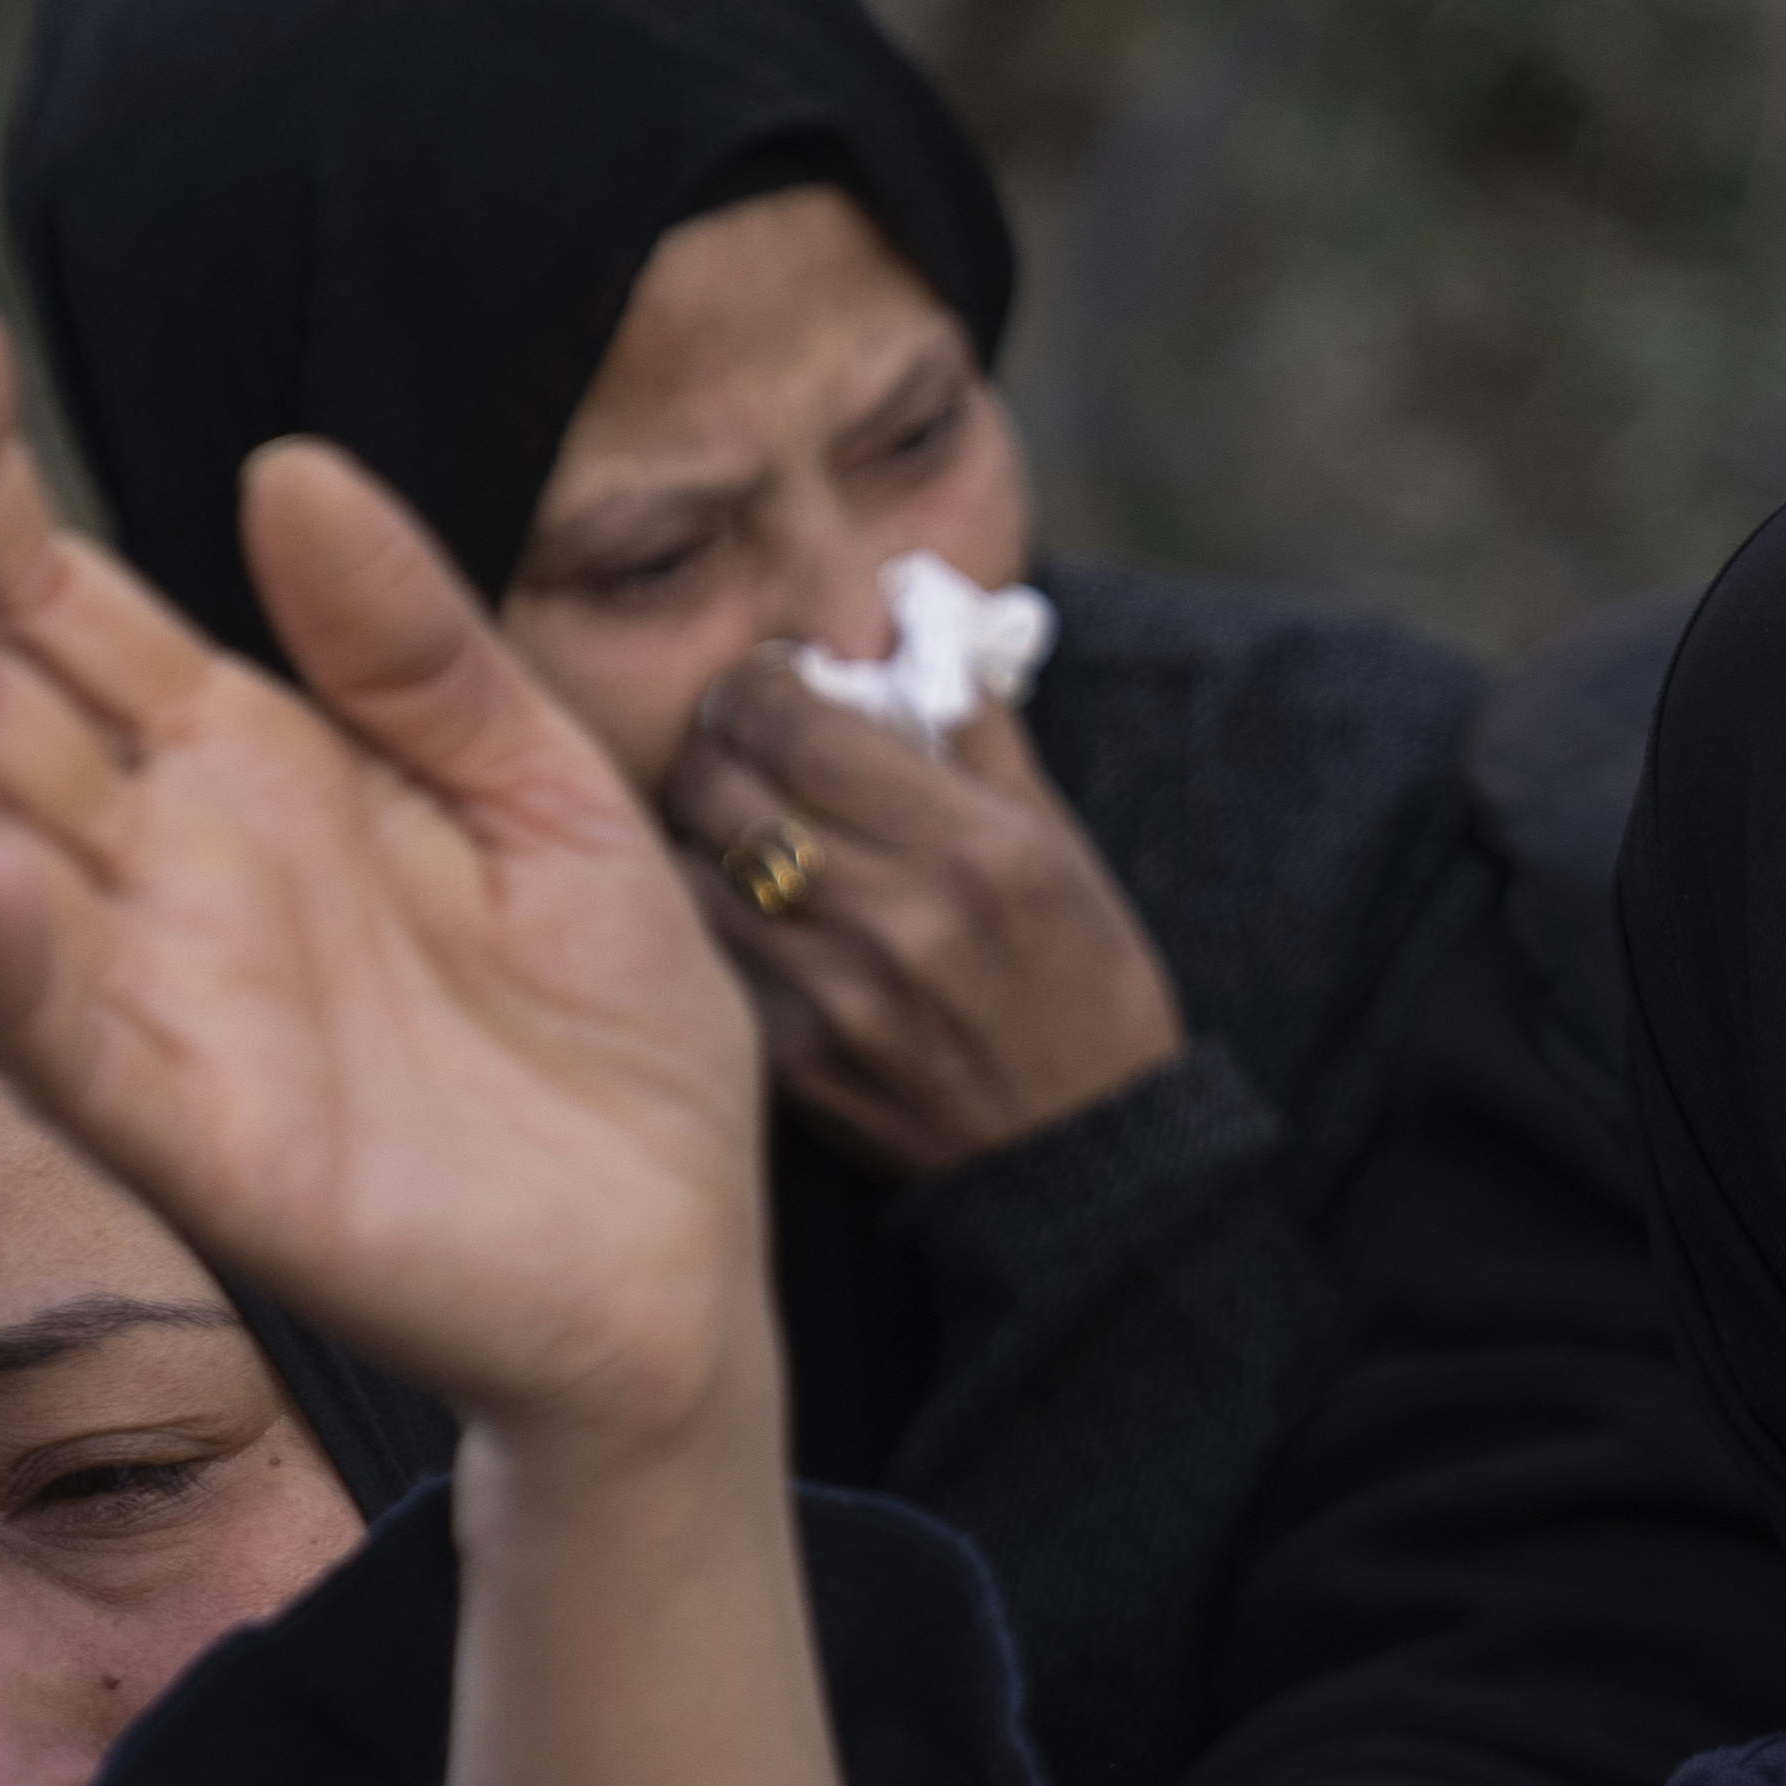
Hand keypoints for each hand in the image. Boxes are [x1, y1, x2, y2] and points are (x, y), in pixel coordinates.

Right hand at [0, 296, 767, 1450]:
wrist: (684, 1257)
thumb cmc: (611, 1028)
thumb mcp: (551, 787)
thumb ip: (417, 647)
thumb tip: (284, 464)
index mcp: (237, 762)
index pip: (57, 599)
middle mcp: (161, 873)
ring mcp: (164, 1006)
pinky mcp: (204, 1148)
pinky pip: (75, 1051)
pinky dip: (16, 969)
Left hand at [662, 659, 1183, 1178]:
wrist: (1088, 1160)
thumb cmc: (1082, 990)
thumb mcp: (1058, 849)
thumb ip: (975, 732)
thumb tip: (911, 624)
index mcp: (973, 846)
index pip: (798, 724)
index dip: (761, 689)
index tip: (768, 690)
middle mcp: (900, 917)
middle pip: (722, 787)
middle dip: (715, 752)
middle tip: (734, 752)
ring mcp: (841, 997)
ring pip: (696, 871)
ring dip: (704, 841)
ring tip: (739, 836)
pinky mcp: (799, 1063)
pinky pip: (714, 957)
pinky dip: (719, 925)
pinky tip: (754, 919)